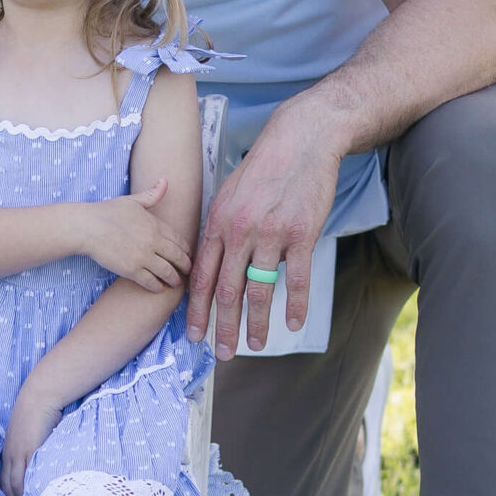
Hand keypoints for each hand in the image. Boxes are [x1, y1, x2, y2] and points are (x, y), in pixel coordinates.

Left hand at [0, 386, 63, 495]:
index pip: (4, 482)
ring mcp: (17, 454)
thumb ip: (37, 450)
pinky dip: (28, 493)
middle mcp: (9, 455)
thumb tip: (47, 465)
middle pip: (7, 488)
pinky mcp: (28, 451)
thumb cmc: (42, 412)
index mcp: (9, 452)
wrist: (41, 395)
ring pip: (15, 486)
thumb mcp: (35, 435)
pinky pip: (26, 478)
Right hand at [80, 182, 186, 288]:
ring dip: (174, 279)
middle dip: (185, 266)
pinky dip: (157, 286)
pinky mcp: (131, 270)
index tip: (188, 255)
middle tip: (188, 271)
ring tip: (176, 282)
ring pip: (167, 272)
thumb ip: (151, 194)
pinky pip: (150, 282)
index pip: (179, 240)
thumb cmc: (107, 212)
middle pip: (178, 258)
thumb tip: (165, 181)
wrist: (87, 227)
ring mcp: (143, 257)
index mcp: (155, 224)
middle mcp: (153, 241)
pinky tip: (159, 287)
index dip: (187, 250)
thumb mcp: (132, 201)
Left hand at [187, 101, 339, 357]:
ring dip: (256, 323)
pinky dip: (295, 304)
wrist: (300, 141)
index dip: (196, 309)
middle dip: (222, 327)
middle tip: (222, 354)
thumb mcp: (228, 195)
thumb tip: (209, 262)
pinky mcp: (301, 234)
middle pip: (227, 290)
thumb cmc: (262, 169)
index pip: (201, 276)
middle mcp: (239, 232)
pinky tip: (293, 323)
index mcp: (217, 223)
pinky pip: (296, 278)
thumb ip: (219, 230)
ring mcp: (271, 234)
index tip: (193, 334)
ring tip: (255, 345)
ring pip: (260, 290)